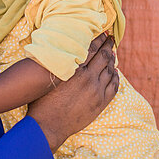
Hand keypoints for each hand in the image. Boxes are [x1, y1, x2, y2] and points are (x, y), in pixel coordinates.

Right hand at [27, 34, 117, 151]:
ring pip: (110, 70)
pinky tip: (115, 72)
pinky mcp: (100, 103)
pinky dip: (115, 77)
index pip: (92, 49)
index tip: (103, 33)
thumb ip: (57, 64)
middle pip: (104, 57)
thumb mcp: (48, 79)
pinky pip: (114, 86)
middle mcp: (88, 78)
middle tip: (111, 39)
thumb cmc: (43, 101)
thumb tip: (58, 52)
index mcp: (75, 69)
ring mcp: (97, 91)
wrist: (49, 126)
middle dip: (108, 46)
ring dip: (112, 60)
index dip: (99, 39)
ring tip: (112, 54)